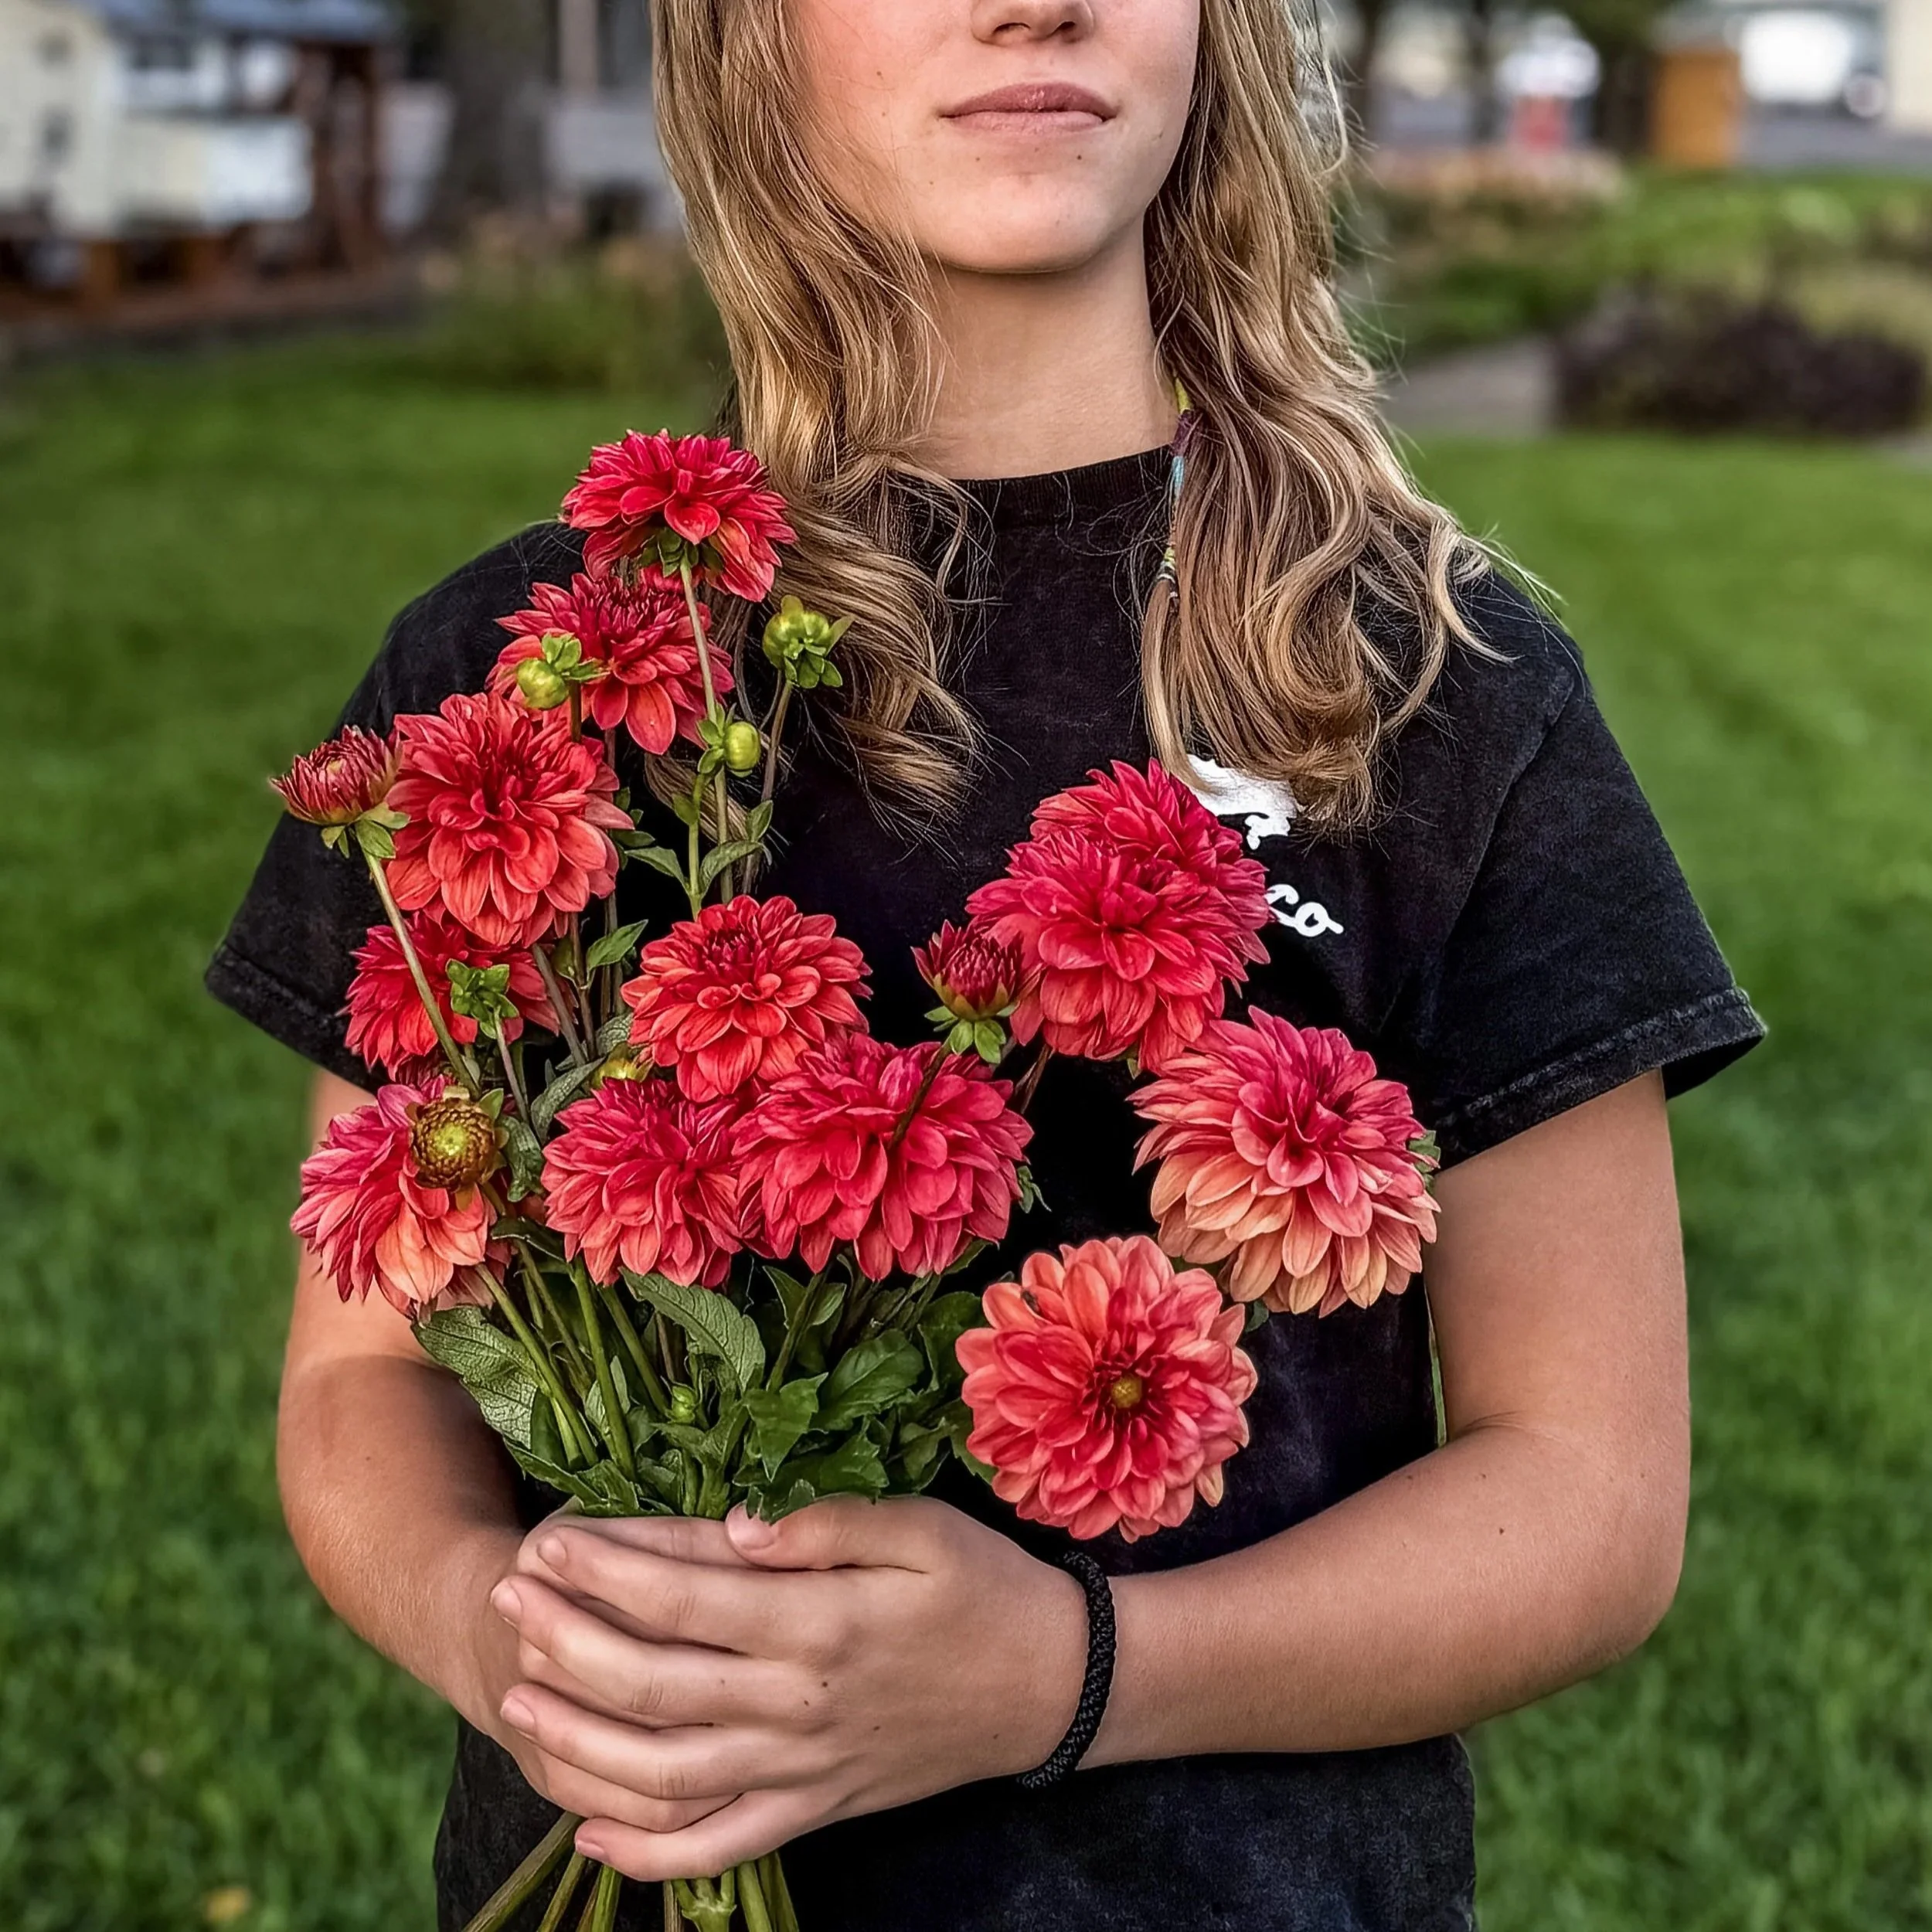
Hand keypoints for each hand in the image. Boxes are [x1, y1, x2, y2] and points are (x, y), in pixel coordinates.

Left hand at [488, 1497, 1088, 1879]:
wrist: (1051, 1688)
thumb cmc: (985, 1588)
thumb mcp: (922, 1529)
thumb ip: (826, 1524)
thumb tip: (735, 1526)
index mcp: (821, 1623)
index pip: (686, 1596)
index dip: (606, 1570)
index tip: (547, 1540)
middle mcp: (799, 1705)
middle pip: (654, 1683)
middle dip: (567, 1639)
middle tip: (509, 1598)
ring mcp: (803, 1771)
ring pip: (665, 1775)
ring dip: (580, 1742)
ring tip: (518, 1700)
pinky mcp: (815, 1812)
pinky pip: (718, 1849)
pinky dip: (647, 1855)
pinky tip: (587, 1830)